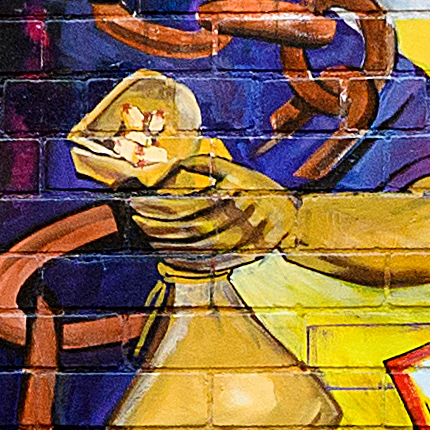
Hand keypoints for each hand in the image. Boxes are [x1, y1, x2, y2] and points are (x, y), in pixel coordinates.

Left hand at [118, 150, 296, 269]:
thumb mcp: (234, 169)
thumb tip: (171, 167)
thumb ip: (203, 164)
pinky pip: (208, 264)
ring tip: (147, 235)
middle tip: (136, 220)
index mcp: (233, 196)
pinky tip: (167, 255)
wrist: (293, 212)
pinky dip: (185, 262)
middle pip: (188, 230)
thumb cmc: (256, 186)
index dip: (157, 207)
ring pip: (195, 249)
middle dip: (157, 226)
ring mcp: (242, 242)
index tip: (136, 203)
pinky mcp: (243, 258)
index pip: (185, 206)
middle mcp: (238, 220)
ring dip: (167, 244)